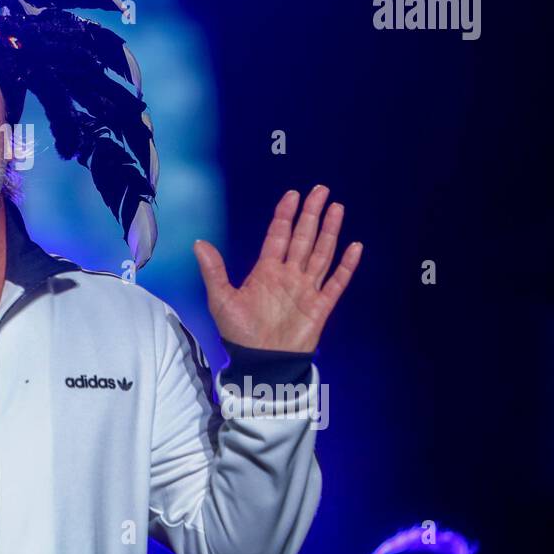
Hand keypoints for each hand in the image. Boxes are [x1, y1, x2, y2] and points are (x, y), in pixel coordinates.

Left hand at [193, 185, 361, 353]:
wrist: (261, 363)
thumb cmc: (240, 333)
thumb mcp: (221, 300)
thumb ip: (214, 271)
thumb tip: (199, 243)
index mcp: (266, 271)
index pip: (278, 235)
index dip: (285, 215)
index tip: (292, 195)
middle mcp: (288, 275)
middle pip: (303, 238)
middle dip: (311, 214)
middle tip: (320, 190)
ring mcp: (306, 289)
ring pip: (321, 253)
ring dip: (330, 231)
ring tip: (337, 208)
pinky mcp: (321, 306)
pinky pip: (336, 282)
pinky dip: (346, 266)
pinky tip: (355, 247)